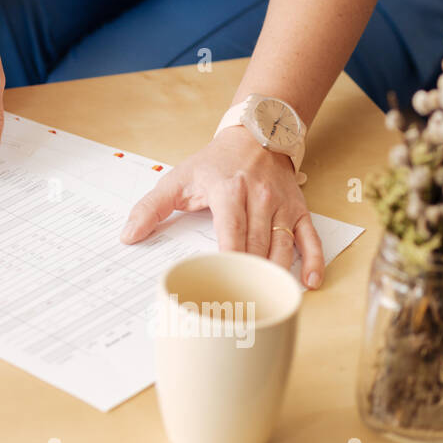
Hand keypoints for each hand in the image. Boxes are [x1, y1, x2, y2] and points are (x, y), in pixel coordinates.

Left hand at [119, 126, 325, 288]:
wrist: (254, 136)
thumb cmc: (214, 163)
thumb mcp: (176, 180)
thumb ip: (150, 208)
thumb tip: (128, 235)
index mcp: (228, 191)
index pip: (231, 233)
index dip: (228, 260)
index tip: (222, 284)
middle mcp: (259, 198)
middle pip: (256, 245)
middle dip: (248, 275)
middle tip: (239, 305)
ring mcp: (282, 206)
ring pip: (282, 247)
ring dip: (276, 275)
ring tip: (266, 300)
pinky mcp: (299, 210)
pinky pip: (311, 238)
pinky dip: (314, 261)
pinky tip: (309, 284)